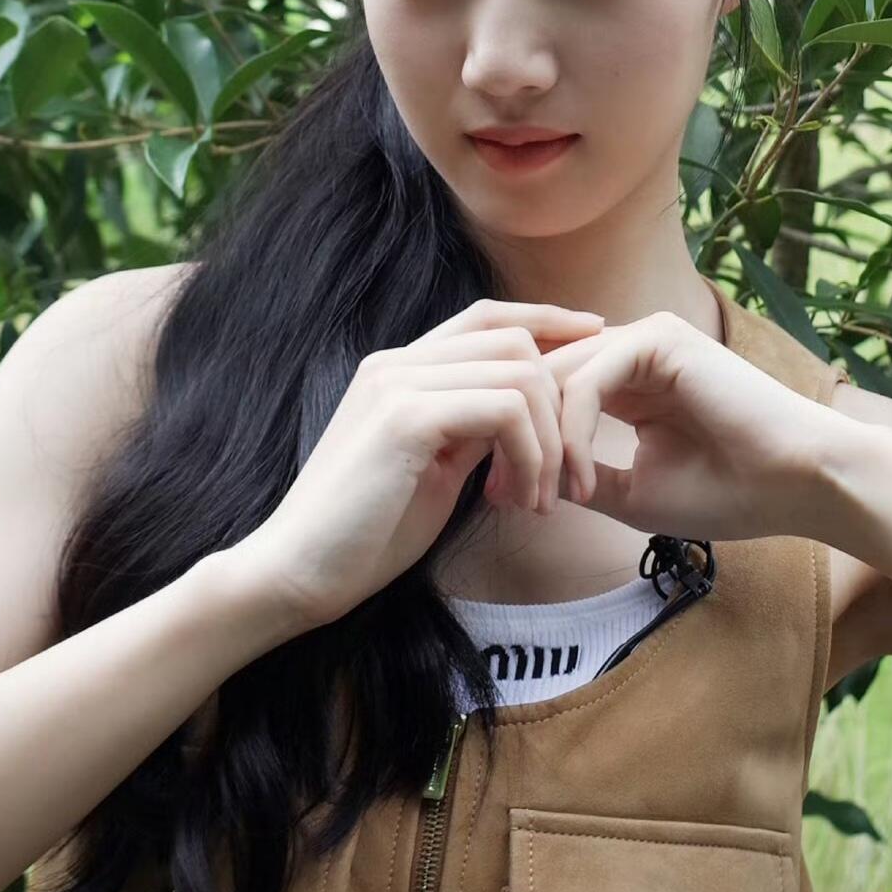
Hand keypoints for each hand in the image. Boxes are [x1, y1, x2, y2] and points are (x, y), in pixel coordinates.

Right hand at [240, 298, 600, 630]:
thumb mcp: (434, 469)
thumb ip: (473, 430)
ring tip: (536, 501)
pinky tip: (516, 500)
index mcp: (398, 370)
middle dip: (560, 403)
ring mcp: (398, 384)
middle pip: (514, 340)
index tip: (594, 341)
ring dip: (548, 442)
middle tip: (564, 479)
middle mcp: (396, 363)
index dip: (546, 321)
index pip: (487, 319)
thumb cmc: (364, 533)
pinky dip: (530, 455)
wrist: (297, 572)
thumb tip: (526, 414)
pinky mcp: (406, 419)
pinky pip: (505, 410)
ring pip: (519, 374)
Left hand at [535, 309, 837, 542]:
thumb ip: (581, 478)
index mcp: (625, 380)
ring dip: (542, 445)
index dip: (517, 443)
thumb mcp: (633, 491)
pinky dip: (575, 435)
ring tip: (542, 500)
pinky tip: (584, 482)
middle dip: (516, 442)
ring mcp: (646, 338)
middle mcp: (630, 350)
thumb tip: (521, 478)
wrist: (800, 484)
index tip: (505, 500)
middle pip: (540, 382)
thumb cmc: (731, 492)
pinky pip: (589, 381)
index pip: (545, 396)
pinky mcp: (659, 339)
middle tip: (505, 500)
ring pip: (557, 380)